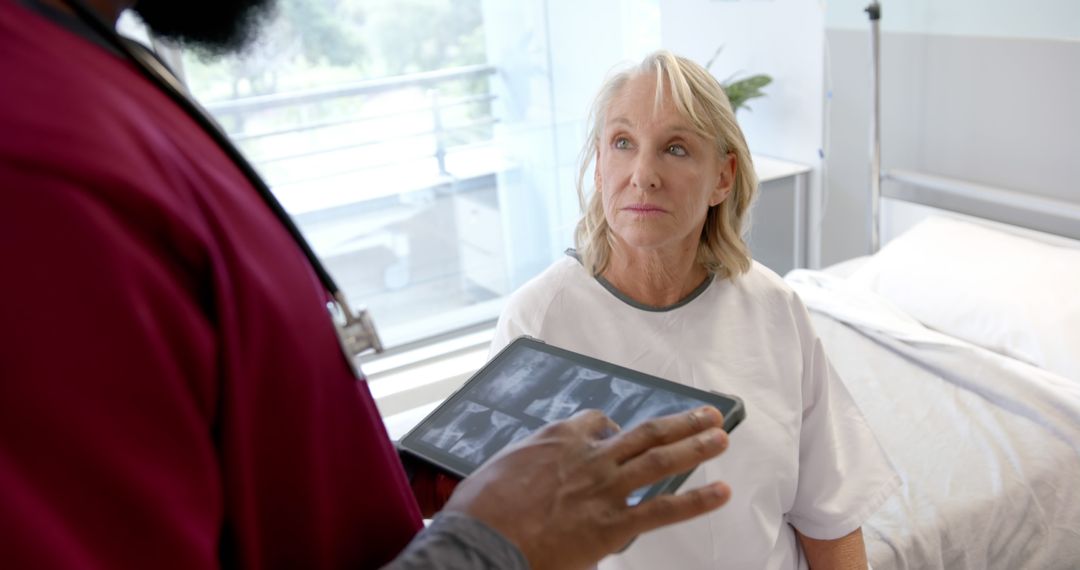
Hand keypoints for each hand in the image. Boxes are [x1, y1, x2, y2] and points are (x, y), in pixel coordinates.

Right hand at [443, 406, 730, 569]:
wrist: (481, 541)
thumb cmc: (480, 510)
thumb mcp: (498, 470)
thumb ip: (526, 465)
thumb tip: (527, 474)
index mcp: (558, 439)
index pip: (594, 422)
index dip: (612, 427)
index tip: (619, 432)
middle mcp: (588, 456)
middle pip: (644, 433)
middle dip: (680, 422)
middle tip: (708, 415)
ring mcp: (604, 488)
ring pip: (659, 460)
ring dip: (695, 446)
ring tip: (721, 436)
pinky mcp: (611, 525)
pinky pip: (662, 509)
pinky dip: (696, 501)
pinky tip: (721, 493)